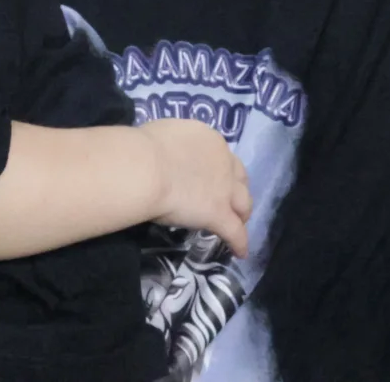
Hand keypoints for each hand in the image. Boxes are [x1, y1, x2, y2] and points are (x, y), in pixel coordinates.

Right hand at [140, 118, 253, 258]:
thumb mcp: (164, 137)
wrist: (147, 169)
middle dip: (236, 189)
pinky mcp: (219, 214)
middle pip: (239, 178)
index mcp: (208, 139)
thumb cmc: (145, 149)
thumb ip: (174, 147)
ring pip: (244, 203)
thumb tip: (167, 156)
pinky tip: (240, 252)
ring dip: (242, 213)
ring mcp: (224, 189)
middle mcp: (223, 162)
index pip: (221, 156)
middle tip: (228, 200)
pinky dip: (239, 242)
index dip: (219, 168)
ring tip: (239, 223)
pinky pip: (235, 232)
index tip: (211, 177)